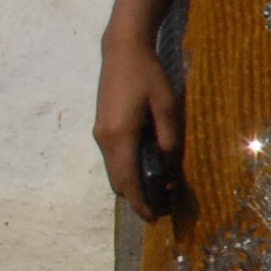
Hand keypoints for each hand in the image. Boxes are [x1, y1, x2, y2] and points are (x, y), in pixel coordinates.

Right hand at [93, 41, 180, 214]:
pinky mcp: (102, 128)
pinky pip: (114, 158)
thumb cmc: (148, 76)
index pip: (129, 180)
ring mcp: (100, 134)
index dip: (140, 202)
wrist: (122, 51)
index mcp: (120, 136)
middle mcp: (104, 139)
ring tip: (158, 190)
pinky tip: (148, 168)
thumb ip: (169, 138)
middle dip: (137, 198)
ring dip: (132, 184)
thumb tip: (170, 167)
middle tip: (161, 207)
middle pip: (118, 181)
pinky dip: (127, 170)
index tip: (154, 218)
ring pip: (114, 171)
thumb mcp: (166, 106)